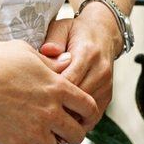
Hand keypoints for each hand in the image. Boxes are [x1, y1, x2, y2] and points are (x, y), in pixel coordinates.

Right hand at [0, 39, 98, 143]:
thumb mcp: (25, 51)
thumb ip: (49, 61)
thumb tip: (66, 61)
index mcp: (55, 87)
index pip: (88, 106)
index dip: (86, 110)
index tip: (79, 112)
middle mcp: (50, 111)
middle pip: (78, 134)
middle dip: (72, 131)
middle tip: (62, 127)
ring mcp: (35, 130)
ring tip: (44, 137)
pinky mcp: (18, 143)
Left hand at [39, 14, 116, 129]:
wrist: (103, 33)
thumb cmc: (76, 31)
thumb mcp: (62, 27)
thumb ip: (53, 40)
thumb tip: (46, 51)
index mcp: (87, 53)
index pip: (69, 79)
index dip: (52, 89)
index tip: (36, 92)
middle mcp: (100, 71)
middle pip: (78, 97)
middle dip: (59, 104)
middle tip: (38, 108)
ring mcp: (106, 85)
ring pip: (86, 108)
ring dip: (68, 112)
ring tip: (49, 113)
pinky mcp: (108, 95)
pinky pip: (93, 113)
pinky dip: (78, 116)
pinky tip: (63, 114)